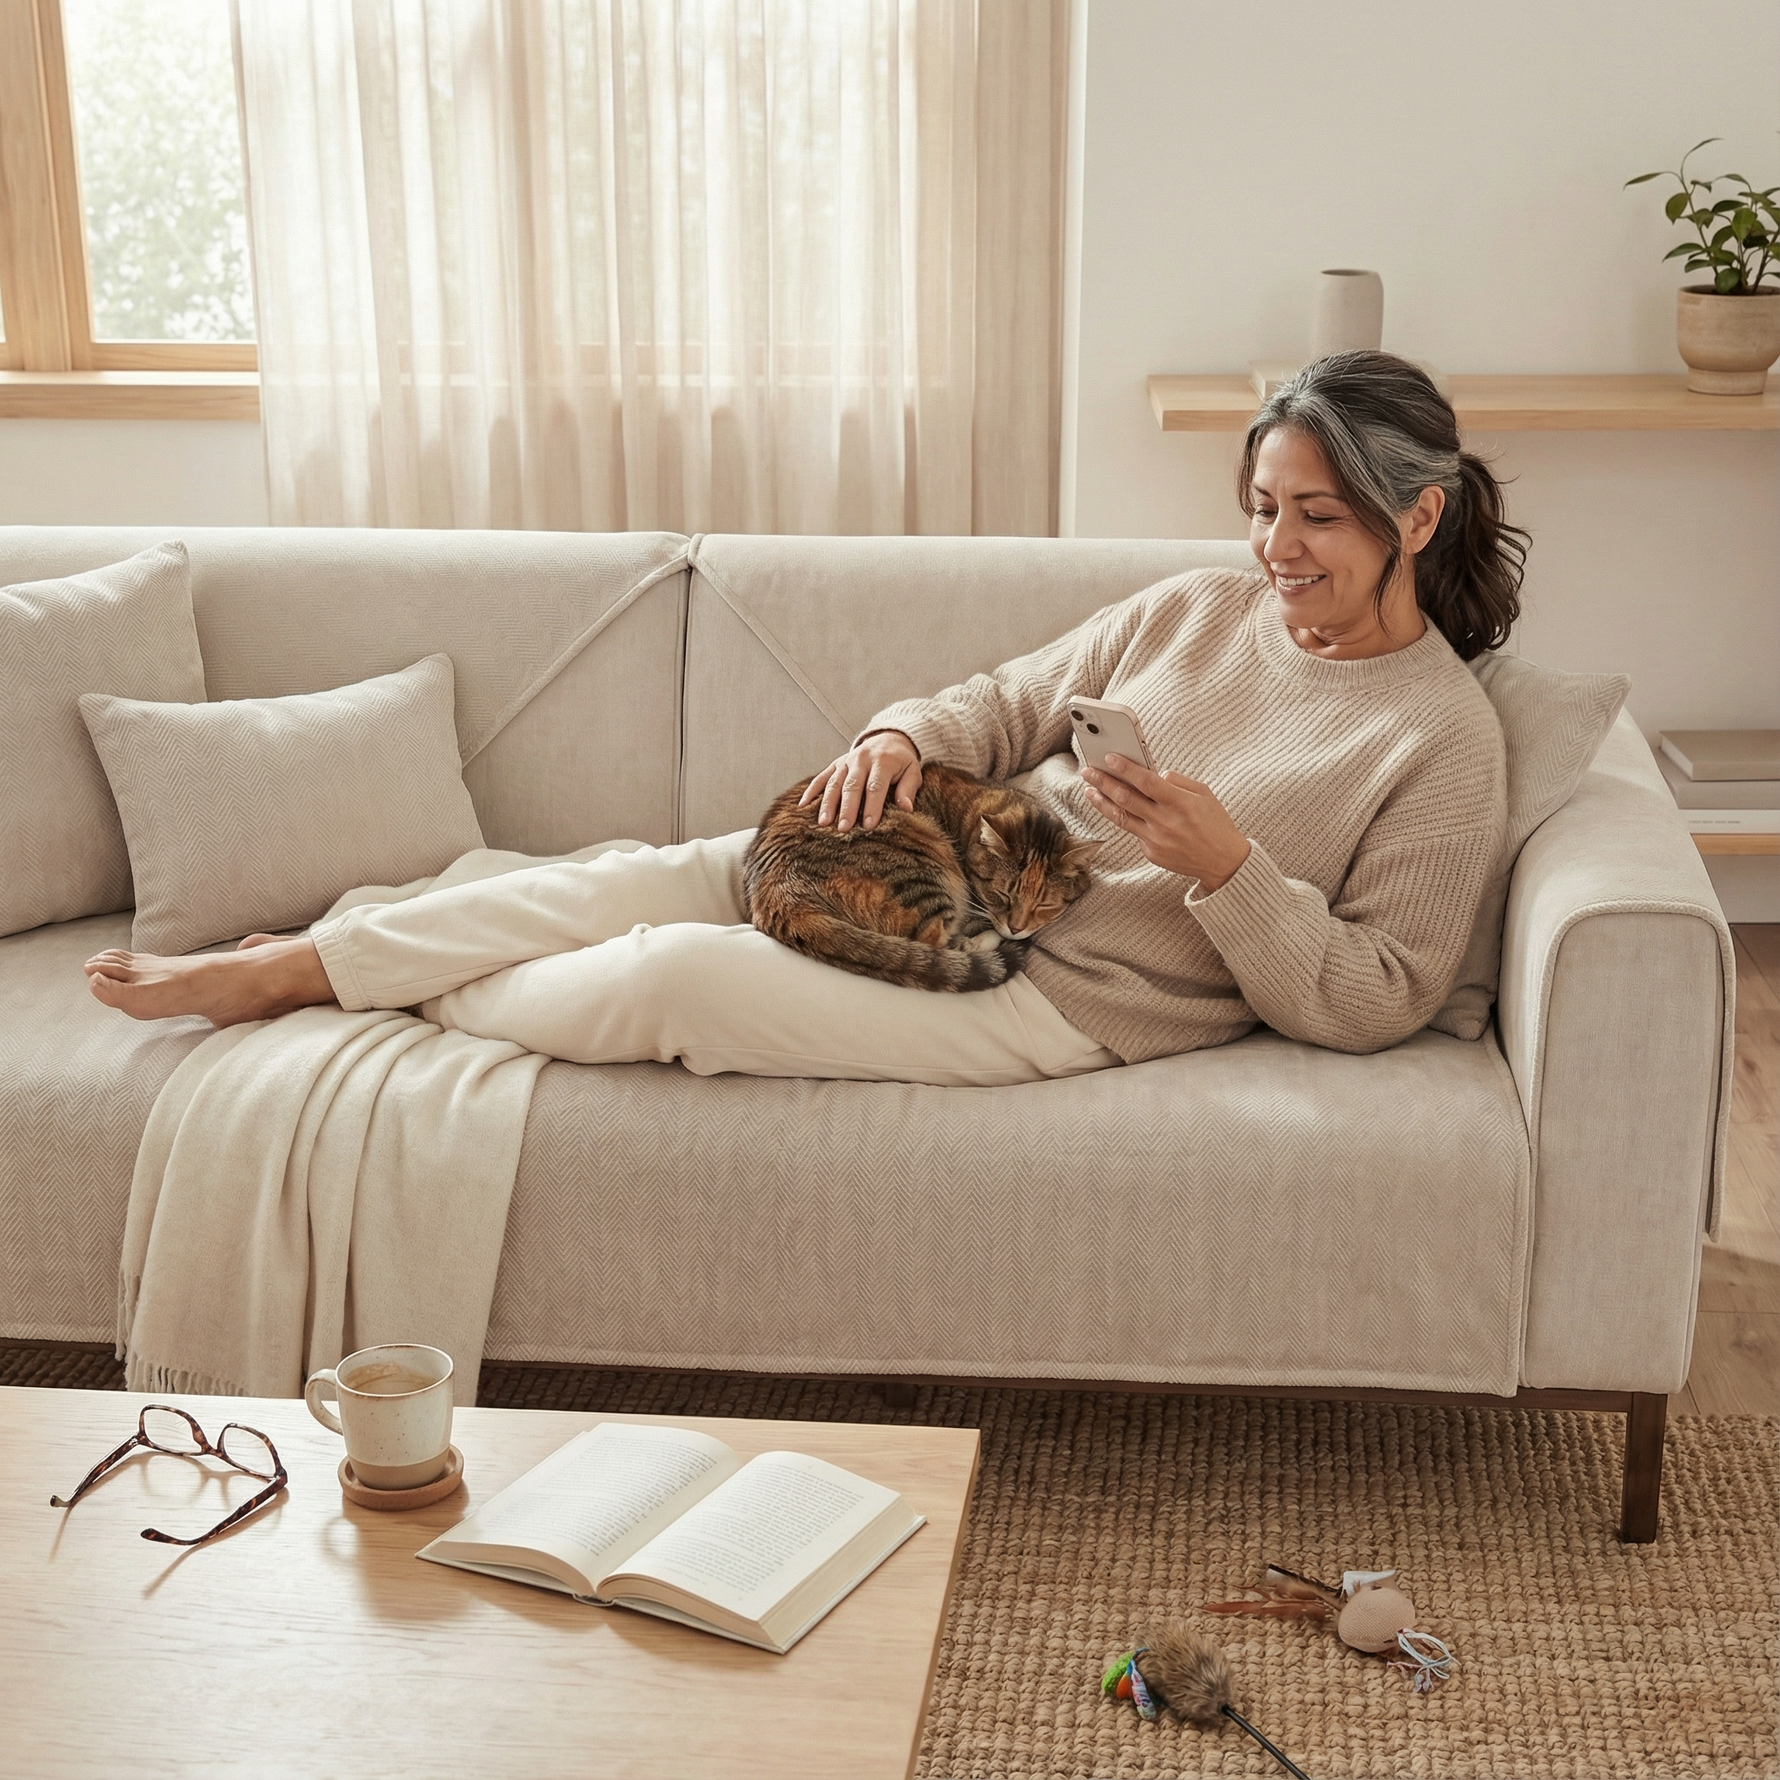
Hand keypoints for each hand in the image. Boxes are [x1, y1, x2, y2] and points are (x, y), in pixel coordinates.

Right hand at [799, 731, 922, 832]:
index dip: (872, 806)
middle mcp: (861, 759)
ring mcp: (846, 761)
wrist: (888, 738)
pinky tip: (803, 806)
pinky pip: (821, 777)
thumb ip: (908, 788)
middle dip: (847, 808)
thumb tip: (906, 808)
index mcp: (882, 761)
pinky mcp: (835, 764)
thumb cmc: (902, 761)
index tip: (869, 825)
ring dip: (828, 803)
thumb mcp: (912, 771)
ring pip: (834, 783)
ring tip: (823, 822)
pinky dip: (811, 791)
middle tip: (843, 828)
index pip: (876, 786)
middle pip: (852, 785)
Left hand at [1081, 754, 1251, 890]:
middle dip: (1103, 782)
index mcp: (1180, 803)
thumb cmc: (1215, 823)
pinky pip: (1135, 832)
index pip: (1146, 782)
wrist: (1223, 862)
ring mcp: (1156, 840)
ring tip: (1090, 790)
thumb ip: (1177, 781)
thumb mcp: (1204, 794)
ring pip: (1121, 817)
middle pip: (1126, 798)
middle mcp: (1165, 822)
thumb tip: (1152, 773)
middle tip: (1088, 771)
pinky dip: (1127, 819)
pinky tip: (1118, 810)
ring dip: (1102, 802)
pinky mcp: (1151, 853)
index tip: (1109, 758)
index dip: (1126, 769)